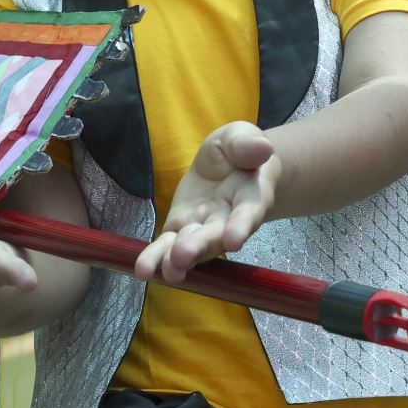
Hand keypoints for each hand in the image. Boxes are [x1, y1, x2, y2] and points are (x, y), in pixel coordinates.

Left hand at [136, 122, 279, 282]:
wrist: (231, 166)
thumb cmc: (240, 151)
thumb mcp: (241, 137)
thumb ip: (246, 144)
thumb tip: (263, 147)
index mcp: (250, 195)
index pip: (248, 212)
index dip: (241, 226)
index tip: (233, 240)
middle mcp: (229, 220)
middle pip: (216, 237)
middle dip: (199, 246)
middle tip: (181, 256)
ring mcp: (203, 228)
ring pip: (192, 247)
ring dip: (177, 259)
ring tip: (166, 271)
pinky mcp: (180, 228)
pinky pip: (168, 245)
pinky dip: (156, 257)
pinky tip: (144, 269)